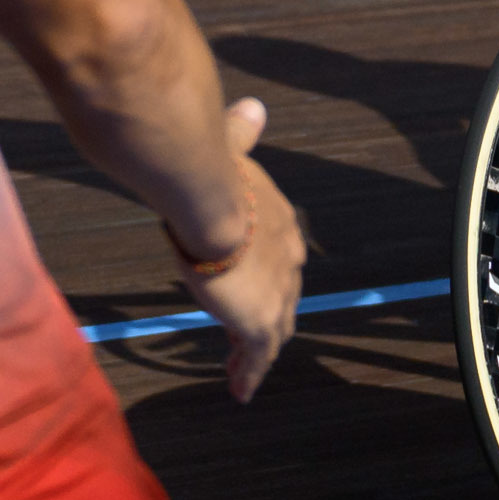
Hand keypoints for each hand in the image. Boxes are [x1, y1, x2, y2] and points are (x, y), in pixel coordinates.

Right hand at [170, 97, 305, 401]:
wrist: (209, 201)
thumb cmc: (215, 173)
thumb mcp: (233, 149)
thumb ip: (242, 133)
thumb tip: (252, 108)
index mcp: (283, 223)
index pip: (283, 254)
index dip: (272, 270)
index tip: (259, 280)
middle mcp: (289, 261)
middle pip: (285, 297)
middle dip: (272, 315)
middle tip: (257, 333)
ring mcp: (277, 294)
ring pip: (274, 332)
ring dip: (260, 351)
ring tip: (246, 371)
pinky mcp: (259, 322)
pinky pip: (256, 357)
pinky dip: (250, 374)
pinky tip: (241, 391)